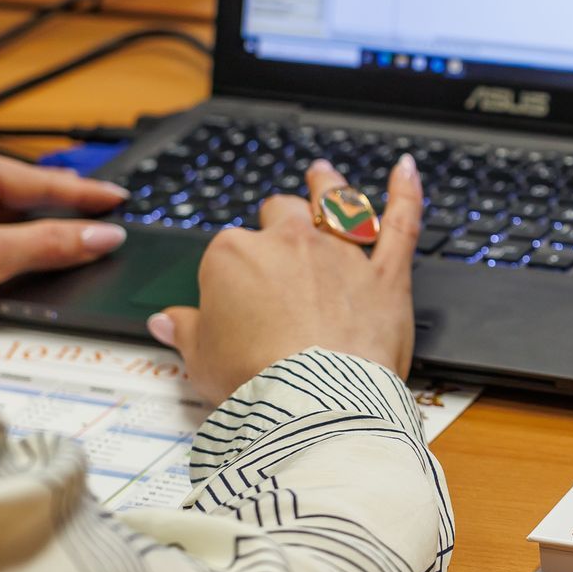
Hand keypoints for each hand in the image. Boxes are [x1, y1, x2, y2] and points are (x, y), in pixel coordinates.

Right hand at [149, 155, 419, 401]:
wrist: (313, 401)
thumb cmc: (255, 380)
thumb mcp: (201, 360)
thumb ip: (186, 332)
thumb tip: (166, 322)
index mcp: (235, 255)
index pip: (230, 250)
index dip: (232, 273)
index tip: (234, 298)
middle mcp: (290, 243)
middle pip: (282, 213)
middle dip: (278, 218)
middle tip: (278, 230)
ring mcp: (340, 253)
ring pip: (337, 204)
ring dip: (329, 186)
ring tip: (324, 175)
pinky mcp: (385, 274)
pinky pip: (401, 223)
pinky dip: (406, 193)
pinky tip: (405, 170)